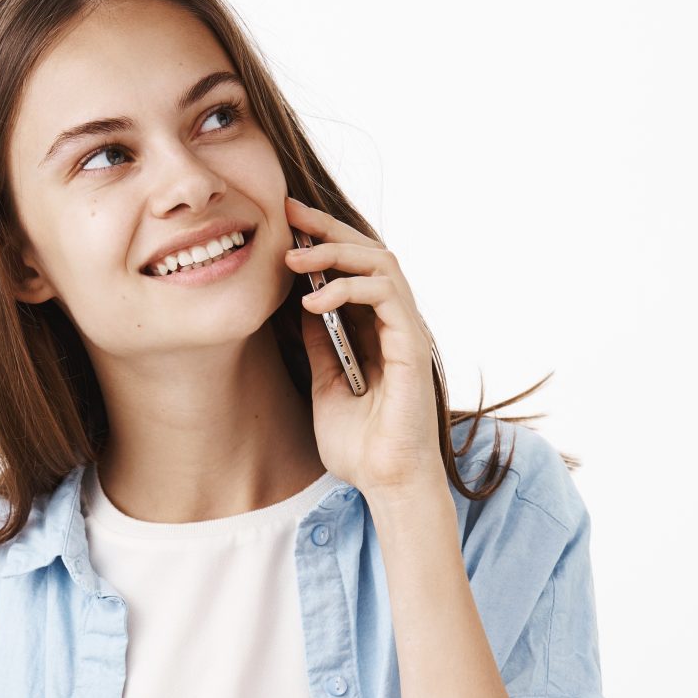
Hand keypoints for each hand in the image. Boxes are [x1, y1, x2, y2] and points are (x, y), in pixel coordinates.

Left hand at [283, 196, 445, 496]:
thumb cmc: (361, 446)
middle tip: (287, 214)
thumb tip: (300, 306)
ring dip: (334, 252)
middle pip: (369, 253)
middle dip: (326, 228)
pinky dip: (348, 288)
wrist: (387, 483)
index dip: (322, 241)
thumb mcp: (325, 385)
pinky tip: (313, 302)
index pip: (353, 268)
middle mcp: (395, 324)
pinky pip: (385, 294)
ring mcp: (406, 331)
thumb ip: (319, 345)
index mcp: (376, 331)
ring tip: (293, 258)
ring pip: (381, 262)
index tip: (284, 224)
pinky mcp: (412, 344)